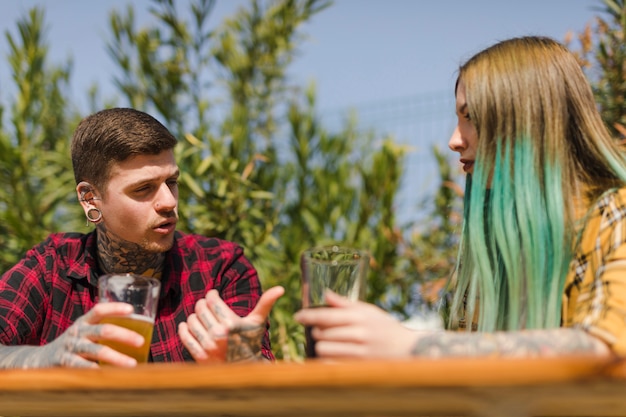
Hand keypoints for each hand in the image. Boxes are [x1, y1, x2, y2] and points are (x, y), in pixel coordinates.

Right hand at [2, 302, 144, 368]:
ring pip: (97, 351)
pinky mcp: (64, 363)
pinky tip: (109, 375)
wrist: (40, 359)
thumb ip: (104, 330)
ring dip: (117, 357)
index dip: (114, 307)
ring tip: (133, 364)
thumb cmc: (74, 344)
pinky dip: (96, 371)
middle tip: (141, 341)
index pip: (99, 310)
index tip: (131, 310)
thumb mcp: (85, 332)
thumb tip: (140, 333)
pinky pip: (82, 367)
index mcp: (84, 322)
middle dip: (124, 335)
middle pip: (103, 331)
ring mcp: (70, 347)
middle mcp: (78, 332)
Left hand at [178, 286, 284, 362]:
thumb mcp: (258, 322)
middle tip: (207, 305)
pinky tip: (188, 325)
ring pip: (191, 320)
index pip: (212, 300)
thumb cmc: (251, 341)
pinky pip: (185, 337)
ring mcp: (208, 346)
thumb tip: (280, 288)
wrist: (245, 369)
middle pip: (200, 308)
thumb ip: (266, 303)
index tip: (213, 295)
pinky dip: (184, 329)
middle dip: (203, 304)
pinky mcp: (199, 356)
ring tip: (201, 317)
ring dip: (194, 316)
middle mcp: (218, 334)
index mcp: (231, 323)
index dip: (211, 294)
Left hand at [294, 290, 420, 358]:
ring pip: (323, 350)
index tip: (297, 316)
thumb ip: (345, 303)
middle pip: (322, 333)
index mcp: (359, 317)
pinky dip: (327, 361)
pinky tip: (332, 357)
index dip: (308, 315)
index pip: (326, 315)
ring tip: (327, 344)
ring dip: (320, 347)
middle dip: (316, 332)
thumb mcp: (368, 311)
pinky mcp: (359, 368)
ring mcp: (359, 353)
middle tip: (320, 332)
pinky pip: (331, 365)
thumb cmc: (385, 328)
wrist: (408, 350)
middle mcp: (358, 334)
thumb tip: (324, 292)